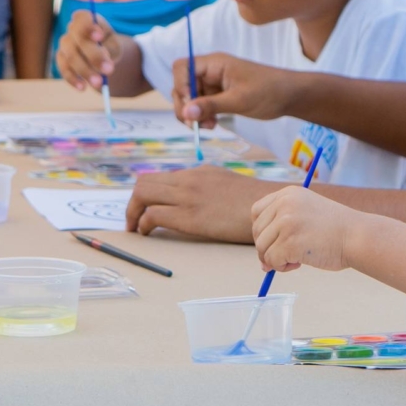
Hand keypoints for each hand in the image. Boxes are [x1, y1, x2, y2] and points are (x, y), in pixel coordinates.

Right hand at [56, 9, 121, 90]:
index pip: (83, 17)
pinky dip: (73, 79)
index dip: (89, 26)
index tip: (100, 37)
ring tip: (99, 83)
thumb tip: (102, 57)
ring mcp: (65, 45)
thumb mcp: (114, 46)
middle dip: (94, 55)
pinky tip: (83, 88)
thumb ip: (108, 49)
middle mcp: (73, 30)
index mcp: (87, 20)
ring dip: (85, 70)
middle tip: (109, 70)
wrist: (103, 58)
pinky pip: (64, 69)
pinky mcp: (61, 59)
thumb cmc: (109, 48)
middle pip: (78, 39)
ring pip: (71, 56)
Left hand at [126, 165, 277, 242]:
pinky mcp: (189, 216)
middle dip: (132, 201)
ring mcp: (188, 195)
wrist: (273, 208)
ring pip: (142, 194)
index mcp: (199, 171)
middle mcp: (189, 179)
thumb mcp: (229, 185)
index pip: (160, 176)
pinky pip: (153, 215)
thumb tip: (195, 200)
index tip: (142, 208)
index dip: (145, 192)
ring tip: (135, 228)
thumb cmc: (256, 204)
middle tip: (132, 219)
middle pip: (144, 181)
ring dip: (132, 213)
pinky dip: (143, 224)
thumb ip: (208, 187)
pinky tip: (146, 234)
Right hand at [178, 53, 304, 127]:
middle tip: (195, 125)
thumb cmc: (268, 92)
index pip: (182, 67)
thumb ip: (211, 105)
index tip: (190, 106)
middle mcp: (210, 72)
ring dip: (193, 114)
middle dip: (186, 105)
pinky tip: (213, 124)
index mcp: (214, 64)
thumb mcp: (239, 100)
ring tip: (209, 126)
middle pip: (182, 85)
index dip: (180, 86)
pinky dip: (202, 115)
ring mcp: (214, 84)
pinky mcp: (219, 96)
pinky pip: (201, 105)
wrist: (290, 96)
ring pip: (191, 98)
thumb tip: (186, 112)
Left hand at [250, 185, 358, 273]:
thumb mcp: (308, 212)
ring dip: (275, 259)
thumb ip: (285, 224)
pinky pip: (272, 261)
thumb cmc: (338, 230)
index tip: (273, 241)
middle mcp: (284, 205)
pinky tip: (297, 264)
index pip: (257, 212)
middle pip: (257, 231)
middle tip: (284, 257)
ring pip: (262, 248)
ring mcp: (286, 223)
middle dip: (266, 248)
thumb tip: (262, 259)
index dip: (262, 230)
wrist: (358, 236)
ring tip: (294, 260)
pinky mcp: (289, 242)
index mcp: (288, 194)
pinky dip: (281, 267)